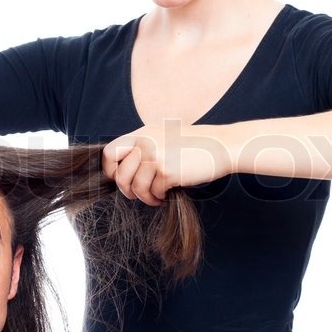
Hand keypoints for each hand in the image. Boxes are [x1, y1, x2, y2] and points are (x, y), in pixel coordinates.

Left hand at [102, 122, 232, 204]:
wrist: (221, 145)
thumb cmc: (194, 144)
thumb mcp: (163, 136)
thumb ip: (143, 146)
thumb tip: (123, 170)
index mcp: (142, 133)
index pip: (110, 152)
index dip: (110, 169)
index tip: (118, 178)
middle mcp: (145, 143)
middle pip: (120, 174)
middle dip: (127, 189)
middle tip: (137, 194)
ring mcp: (156, 157)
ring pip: (136, 187)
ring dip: (145, 197)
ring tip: (156, 197)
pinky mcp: (168, 171)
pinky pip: (154, 192)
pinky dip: (159, 198)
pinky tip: (167, 196)